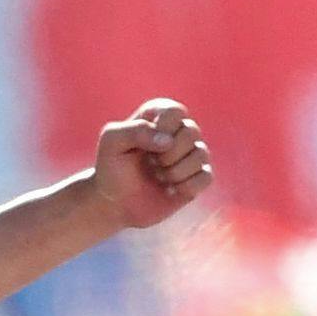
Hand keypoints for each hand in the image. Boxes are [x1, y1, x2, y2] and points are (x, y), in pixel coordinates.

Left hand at [90, 99, 213, 228]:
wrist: (115, 204)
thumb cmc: (111, 169)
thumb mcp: (111, 143)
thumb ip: (135, 130)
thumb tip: (167, 141)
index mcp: (159, 115)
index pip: (175, 112)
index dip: (161, 130)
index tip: (143, 146)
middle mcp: (179, 131)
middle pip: (191, 132)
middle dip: (167, 154)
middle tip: (151, 164)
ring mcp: (191, 153)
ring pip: (201, 154)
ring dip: (175, 172)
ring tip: (159, 177)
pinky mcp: (198, 177)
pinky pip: (206, 177)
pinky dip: (186, 186)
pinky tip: (170, 190)